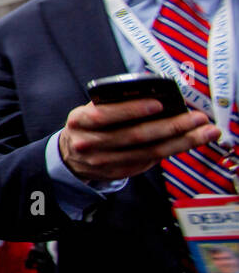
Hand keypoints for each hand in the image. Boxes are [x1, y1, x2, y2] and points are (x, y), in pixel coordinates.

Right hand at [58, 99, 218, 180]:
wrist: (70, 156)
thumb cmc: (87, 126)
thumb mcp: (90, 110)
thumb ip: (113, 104)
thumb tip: (154, 99)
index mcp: (80, 121)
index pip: (105, 115)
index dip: (132, 109)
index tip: (159, 104)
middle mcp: (89, 143)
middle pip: (135, 136)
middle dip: (170, 126)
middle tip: (196, 118)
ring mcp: (102, 161)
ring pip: (147, 152)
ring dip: (179, 142)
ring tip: (202, 132)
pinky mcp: (116, 173)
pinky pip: (147, 162)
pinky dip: (168, 152)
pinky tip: (185, 143)